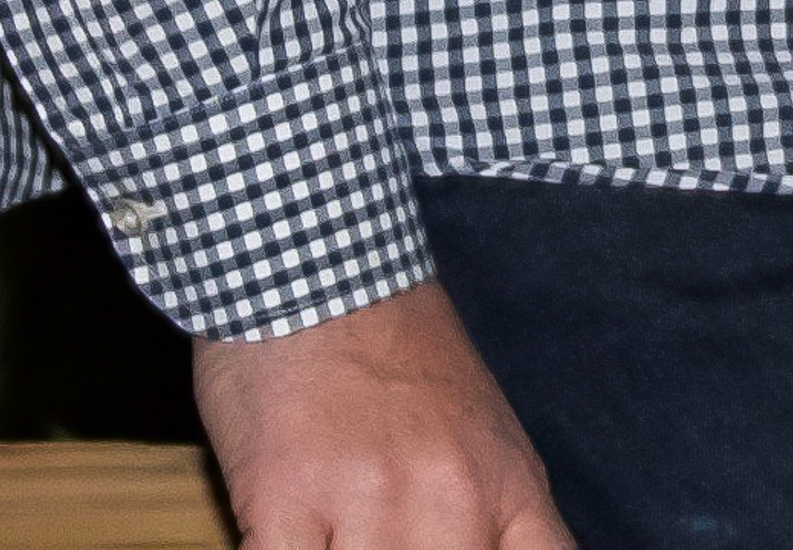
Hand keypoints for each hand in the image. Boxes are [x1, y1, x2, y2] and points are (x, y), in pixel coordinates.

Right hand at [195, 282, 568, 549]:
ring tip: (331, 523)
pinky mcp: (285, 496)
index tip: (465, 544)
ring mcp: (371, 496)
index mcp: (507, 486)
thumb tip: (481, 548)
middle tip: (376, 528)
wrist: (320, 270)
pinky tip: (287, 529)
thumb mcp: (485, 434)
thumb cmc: (398, 353)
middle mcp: (451, 496)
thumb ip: (496, 516)